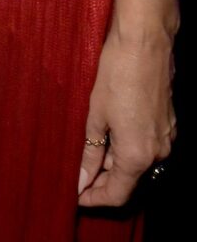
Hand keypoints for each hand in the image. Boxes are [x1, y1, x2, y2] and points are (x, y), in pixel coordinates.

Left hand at [78, 23, 177, 206]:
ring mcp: (166, 137)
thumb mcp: (95, 115)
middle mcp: (157, 152)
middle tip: (74, 174)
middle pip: (127, 179)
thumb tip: (81, 179)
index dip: (94, 198)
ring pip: (136, 161)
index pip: (117, 194)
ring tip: (85, 151)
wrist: (145, 42)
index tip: (74, 196)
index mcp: (137, 155)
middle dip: (101, 180)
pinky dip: (125, 146)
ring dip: (112, 162)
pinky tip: (105, 133)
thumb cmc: (116, 74)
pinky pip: (145, 145)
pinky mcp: (167, 122)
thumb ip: (89, 151)